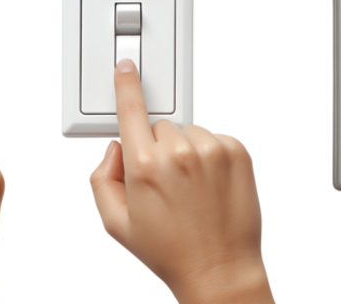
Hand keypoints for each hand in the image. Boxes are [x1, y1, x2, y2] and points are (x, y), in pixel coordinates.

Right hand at [87, 59, 276, 302]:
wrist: (218, 271)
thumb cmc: (169, 252)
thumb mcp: (115, 223)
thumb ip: (102, 178)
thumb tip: (114, 149)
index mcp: (144, 166)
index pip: (131, 111)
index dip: (126, 86)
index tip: (127, 68)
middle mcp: (179, 152)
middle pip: (160, 126)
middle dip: (157, 147)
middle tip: (165, 184)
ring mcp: (212, 150)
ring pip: (189, 131)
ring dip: (186, 151)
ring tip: (191, 188)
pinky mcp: (238, 153)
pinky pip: (216, 138)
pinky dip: (211, 155)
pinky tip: (209, 185)